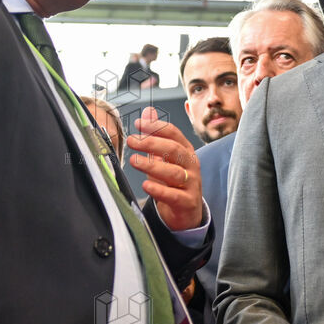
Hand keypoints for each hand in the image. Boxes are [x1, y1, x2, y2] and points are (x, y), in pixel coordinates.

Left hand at [127, 108, 203, 230]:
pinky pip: (174, 195)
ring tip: (134, 161)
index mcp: (185, 151)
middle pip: (174, 150)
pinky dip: (159, 190)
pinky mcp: (187, 202)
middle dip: (152, 143)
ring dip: (152, 165)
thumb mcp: (164, 157)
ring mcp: (191, 183)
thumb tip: (148, 112)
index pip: (174, 134)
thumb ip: (156, 135)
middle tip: (132, 141)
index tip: (139, 124)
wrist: (186, 211)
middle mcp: (191, 165)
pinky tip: (146, 185)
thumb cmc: (174, 181)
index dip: (157, 127)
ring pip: (174, 172)